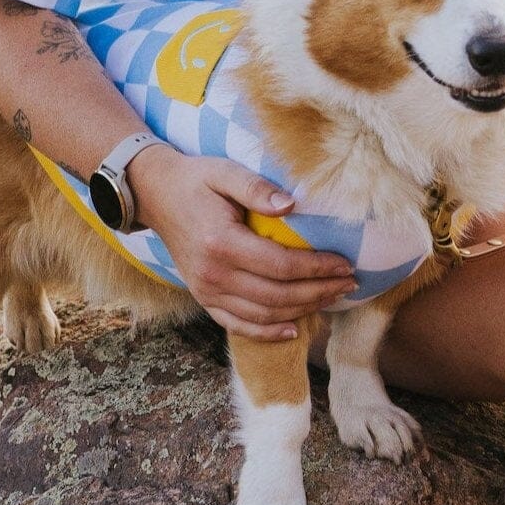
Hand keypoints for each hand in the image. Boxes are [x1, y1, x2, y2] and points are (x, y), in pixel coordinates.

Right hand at [128, 146, 356, 340]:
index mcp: (221, 242)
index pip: (281, 265)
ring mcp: (206, 291)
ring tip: (332, 298)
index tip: (346, 264)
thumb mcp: (225, 172)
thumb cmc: (195, 179)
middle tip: (349, 283)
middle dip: (319, 292)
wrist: (154, 194)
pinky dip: (267, 332)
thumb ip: (257, 189)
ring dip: (302, 311)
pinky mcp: (203, 298)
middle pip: (277, 295)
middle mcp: (213, 274)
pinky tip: (292, 329)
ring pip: (263, 314)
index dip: (317, 268)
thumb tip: (292, 204)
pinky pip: (238, 324)